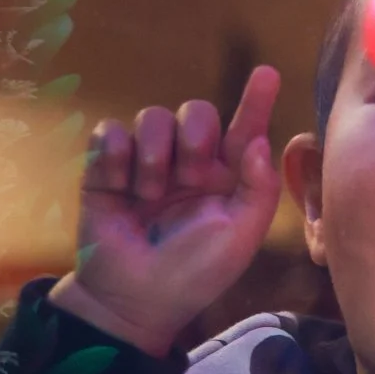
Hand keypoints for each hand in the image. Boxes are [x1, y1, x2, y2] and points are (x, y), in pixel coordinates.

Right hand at [49, 66, 280, 353]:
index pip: (243, 129)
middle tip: (190, 178)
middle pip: (196, 111)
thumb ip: (258, 188)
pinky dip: (115, 155)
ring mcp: (145, 162)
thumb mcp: (239, 237)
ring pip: (152, 116)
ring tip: (149, 195)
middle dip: (195, 137)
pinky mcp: (106, 166)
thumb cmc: (192, 273)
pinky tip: (119, 187)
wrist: (132, 300)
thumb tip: (259, 141)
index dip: (255, 100)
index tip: (268, 73)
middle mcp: (188, 162)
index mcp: (225, 177)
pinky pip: (110, 131)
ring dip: (153, 154)